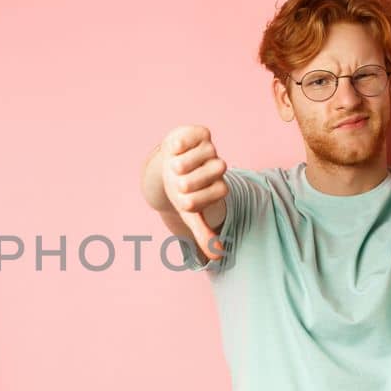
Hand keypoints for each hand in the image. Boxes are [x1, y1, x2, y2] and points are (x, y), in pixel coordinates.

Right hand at [161, 125, 229, 258]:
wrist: (169, 165)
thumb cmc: (181, 191)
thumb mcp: (190, 214)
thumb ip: (203, 233)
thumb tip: (217, 257)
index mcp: (218, 185)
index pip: (221, 191)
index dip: (198, 198)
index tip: (183, 201)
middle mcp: (217, 165)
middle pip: (217, 170)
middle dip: (192, 179)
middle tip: (177, 182)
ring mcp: (209, 148)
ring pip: (207, 152)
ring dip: (185, 162)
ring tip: (174, 166)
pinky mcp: (198, 133)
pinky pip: (196, 134)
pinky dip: (183, 143)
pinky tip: (173, 150)